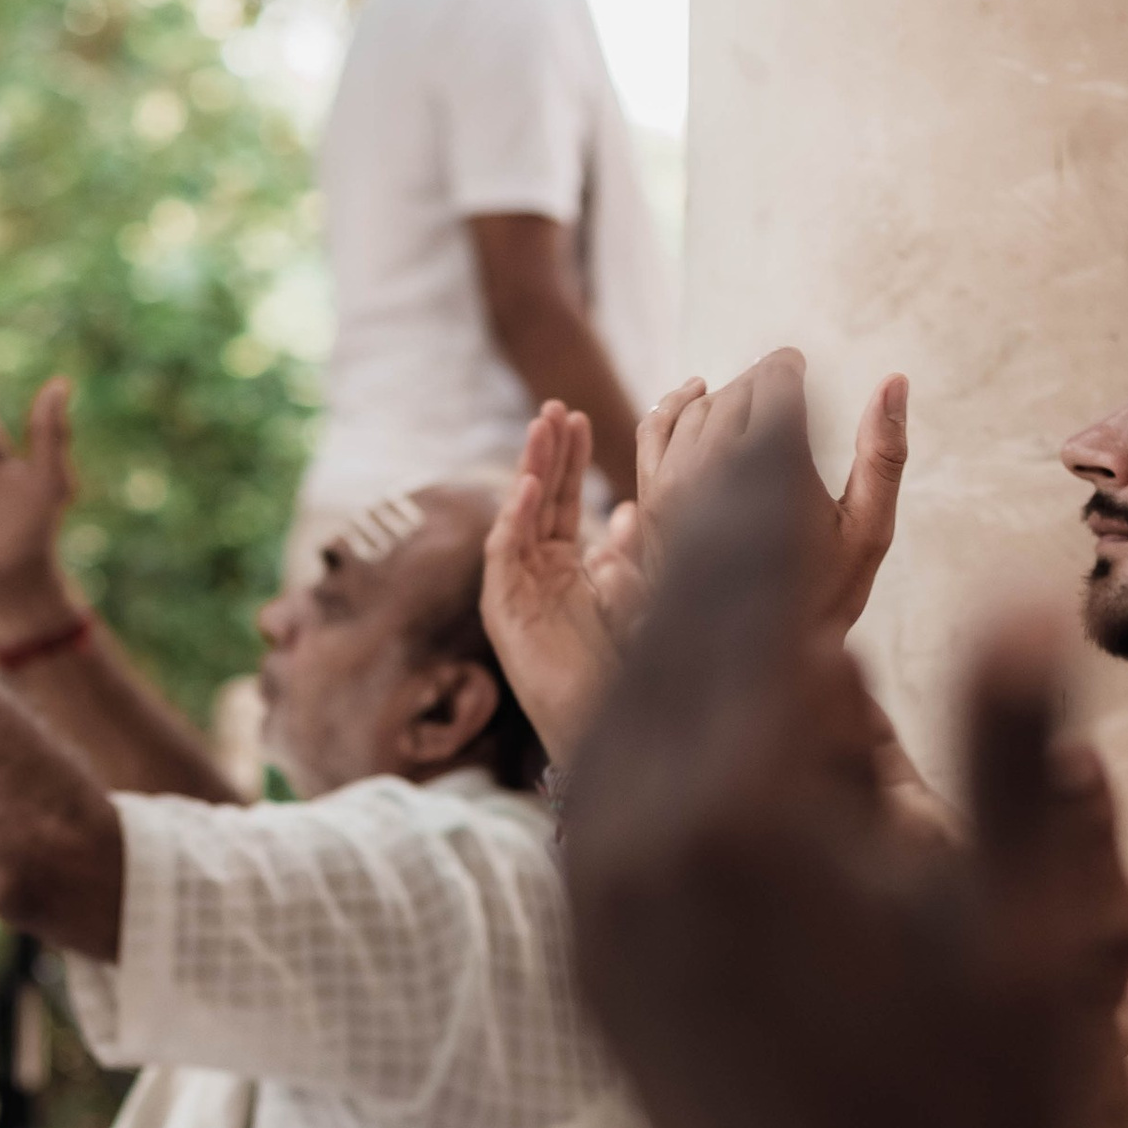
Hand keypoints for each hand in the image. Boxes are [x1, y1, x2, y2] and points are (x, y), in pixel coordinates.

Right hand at [482, 404, 628, 765]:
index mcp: (562, 567)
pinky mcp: (502, 611)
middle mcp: (533, 573)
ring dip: (527, 472)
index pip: (561, 500)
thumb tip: (625, 512)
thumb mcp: (626, 598)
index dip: (568, 460)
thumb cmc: (614, 669)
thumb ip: (622, 555)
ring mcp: (514, 589)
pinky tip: (525, 486)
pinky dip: (512, 519)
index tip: (581, 418)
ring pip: (516, 517)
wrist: (599, 721)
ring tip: (540, 429)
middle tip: (555, 406)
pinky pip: (502, 555)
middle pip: (537, 500)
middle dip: (545, 453)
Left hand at [564, 417, 1118, 1127]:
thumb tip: (1014, 591)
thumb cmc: (984, 1105)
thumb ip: (1021, 756)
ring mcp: (592, 901)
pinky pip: (596, 774)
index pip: (749, 590)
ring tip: (708, 509)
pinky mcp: (581, 947)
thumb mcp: (1039, 929)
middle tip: (738, 400)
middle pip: (664, 621)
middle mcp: (635, 846)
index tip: (793, 379)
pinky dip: (636, 692)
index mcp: (742, 816)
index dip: (776, 474)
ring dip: (662, 592)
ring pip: (615, 693)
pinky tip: (678, 663)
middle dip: (708, 503)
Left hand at [640, 352, 909, 642]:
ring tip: (755, 396)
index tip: (799, 364)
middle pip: (736, 394)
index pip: (773, 387)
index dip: (787, 368)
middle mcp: (716, 473)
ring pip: (697, 408)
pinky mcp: (651, 503)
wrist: (751, 661)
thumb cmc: (824, 596)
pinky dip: (673, 404)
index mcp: (773, 473)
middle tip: (786, 382)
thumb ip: (883, 454)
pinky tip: (695, 392)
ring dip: (727, 394)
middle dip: (763, 382)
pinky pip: (654, 430)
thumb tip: (895, 379)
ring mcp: (675, 487)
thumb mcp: (869, 530)